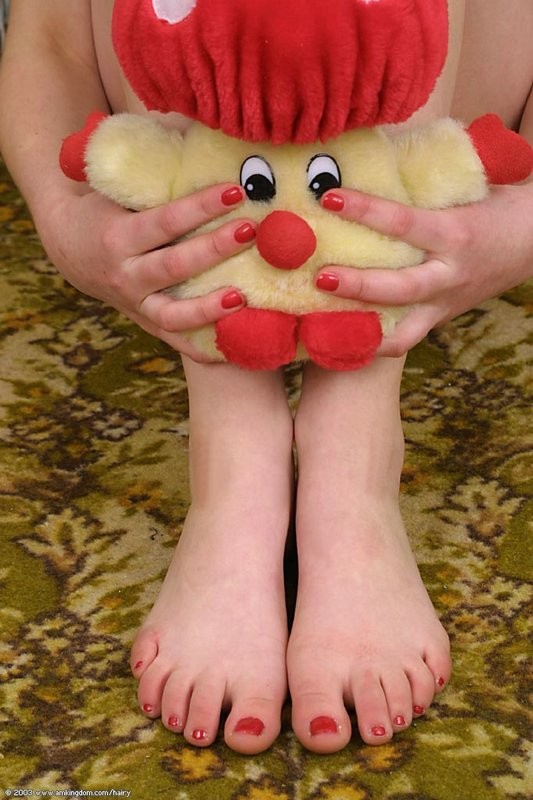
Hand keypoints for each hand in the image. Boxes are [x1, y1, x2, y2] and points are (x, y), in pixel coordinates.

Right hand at [39, 182, 254, 359]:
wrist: (72, 249)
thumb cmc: (107, 206)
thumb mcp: (119, 183)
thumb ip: (157, 163)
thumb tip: (202, 120)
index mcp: (117, 236)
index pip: (163, 222)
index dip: (198, 207)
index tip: (234, 190)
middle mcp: (125, 275)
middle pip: (173, 267)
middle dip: (212, 250)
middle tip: (251, 231)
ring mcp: (136, 305)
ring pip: (174, 314)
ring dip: (209, 309)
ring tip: (244, 297)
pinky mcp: (147, 323)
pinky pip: (176, 341)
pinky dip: (202, 350)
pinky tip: (232, 352)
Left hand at [316, 184, 532, 356]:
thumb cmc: (495, 208)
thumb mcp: (463, 193)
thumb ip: (421, 191)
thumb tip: (370, 167)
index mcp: (455, 234)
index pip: (403, 223)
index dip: (366, 210)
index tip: (331, 198)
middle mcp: (450, 274)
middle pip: (400, 288)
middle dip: (358, 286)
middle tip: (321, 277)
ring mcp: (447, 302)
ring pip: (404, 331)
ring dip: (365, 329)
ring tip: (325, 322)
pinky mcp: (443, 318)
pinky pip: (408, 338)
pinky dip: (379, 342)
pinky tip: (348, 338)